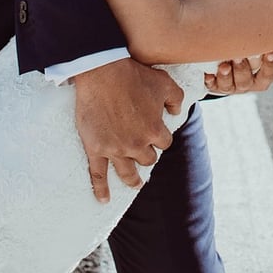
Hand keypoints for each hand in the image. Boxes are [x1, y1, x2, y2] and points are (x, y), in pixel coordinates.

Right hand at [73, 58, 183, 202]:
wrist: (103, 72)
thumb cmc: (134, 75)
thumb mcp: (164, 83)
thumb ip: (176, 99)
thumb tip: (176, 113)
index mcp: (155, 130)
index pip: (164, 143)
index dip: (161, 138)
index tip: (157, 133)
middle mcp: (136, 144)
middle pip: (147, 159)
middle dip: (147, 154)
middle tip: (143, 150)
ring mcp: (115, 149)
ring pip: (127, 172)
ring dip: (132, 179)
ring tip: (135, 183)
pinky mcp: (95, 148)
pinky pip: (98, 175)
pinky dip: (101, 189)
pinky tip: (104, 199)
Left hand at [203, 53, 272, 94]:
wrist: (230, 71)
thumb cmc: (258, 62)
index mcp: (264, 78)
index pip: (270, 73)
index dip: (270, 65)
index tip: (270, 51)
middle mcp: (248, 85)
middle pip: (248, 81)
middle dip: (244, 70)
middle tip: (241, 57)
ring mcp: (231, 86)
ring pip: (229, 85)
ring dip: (227, 75)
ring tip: (224, 64)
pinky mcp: (214, 85)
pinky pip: (212, 86)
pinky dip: (211, 80)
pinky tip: (209, 74)